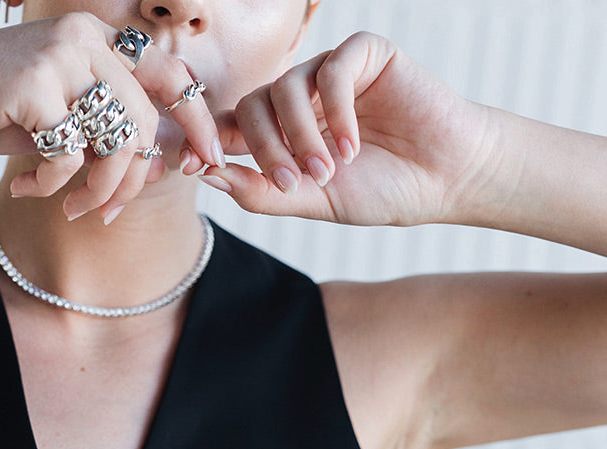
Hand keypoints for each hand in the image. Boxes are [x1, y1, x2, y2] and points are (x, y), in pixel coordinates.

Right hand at [0, 13, 221, 218]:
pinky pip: (70, 154)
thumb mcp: (64, 119)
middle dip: (131, 182)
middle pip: (144, 124)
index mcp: (99, 41)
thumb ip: (109, 132)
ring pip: (114, 141)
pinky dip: (53, 184)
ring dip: (98, 191)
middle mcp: (86, 39)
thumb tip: (163, 165)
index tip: (210, 160)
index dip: (197, 119)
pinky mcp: (34, 83)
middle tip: (106, 211)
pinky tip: (30, 188)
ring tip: (71, 207)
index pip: (170, 75)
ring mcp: (60, 55)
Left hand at [198, 32, 495, 227]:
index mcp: (285, 134)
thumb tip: (208, 177)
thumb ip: (263, 192)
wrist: (446, 179)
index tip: (193, 167)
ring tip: (331, 170)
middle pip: (252, 106)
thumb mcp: (315, 201)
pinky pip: (331, 70)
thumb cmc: (383, 191)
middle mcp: (301, 101)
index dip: (211, 143)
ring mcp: (330, 75)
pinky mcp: (364, 54)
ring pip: (285, 87)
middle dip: (266, 149)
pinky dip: (336, 111)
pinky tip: (354, 145)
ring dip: (302, 135)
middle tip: (296, 182)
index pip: (235, 128)